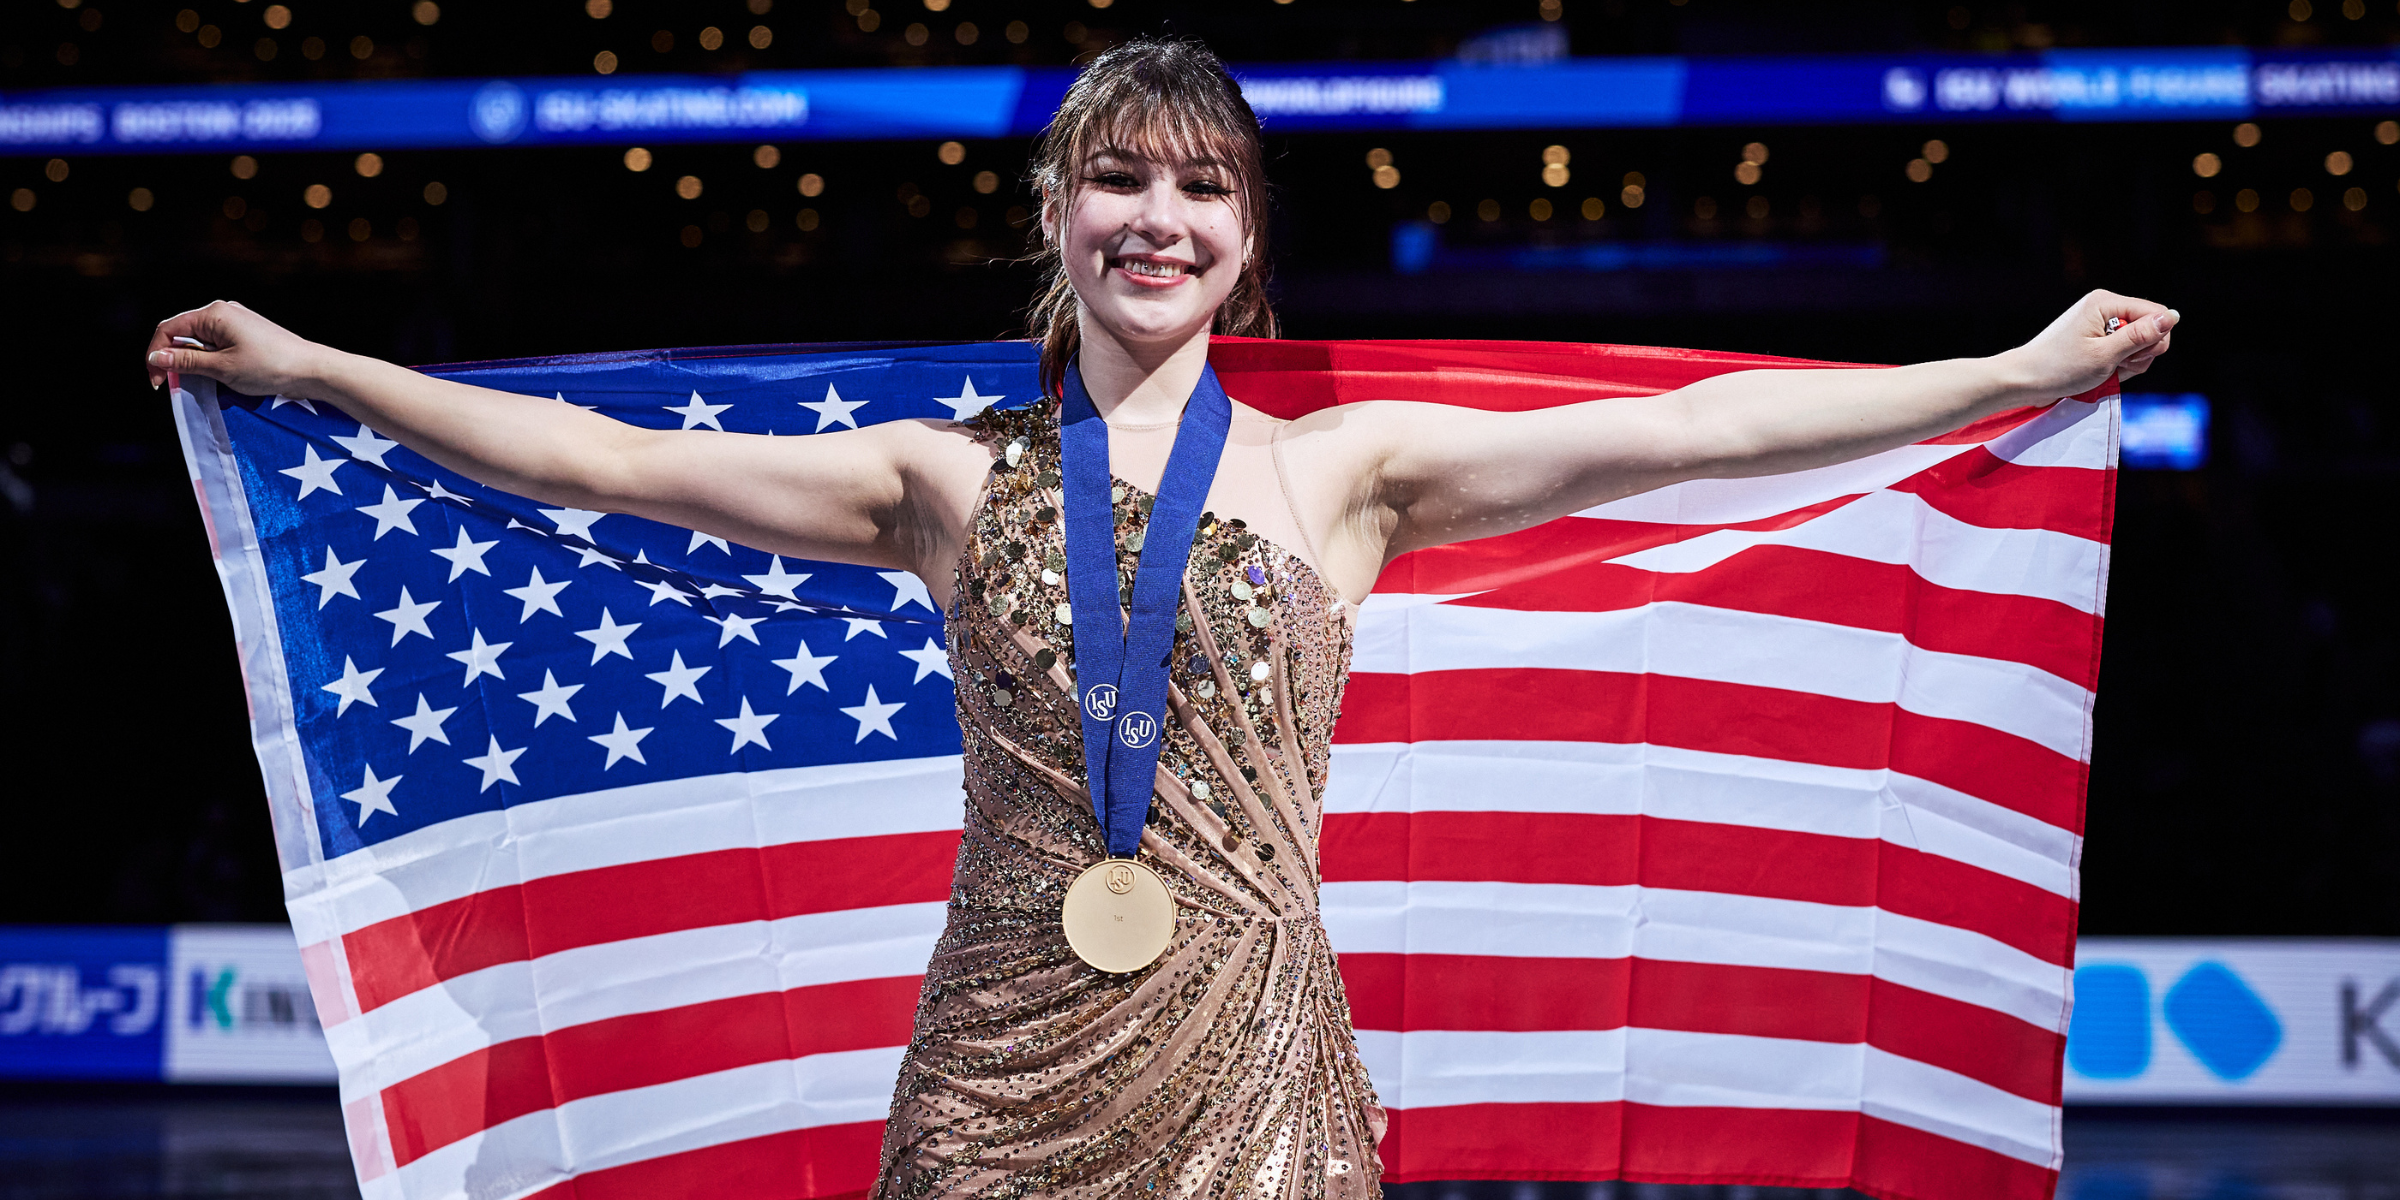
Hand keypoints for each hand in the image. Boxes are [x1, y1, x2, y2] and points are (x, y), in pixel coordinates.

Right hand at [144, 300, 330, 395]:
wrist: (311, 369)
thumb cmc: (269, 367)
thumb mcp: (222, 368)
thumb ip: (186, 361)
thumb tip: (157, 356)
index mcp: (213, 313)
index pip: (169, 329)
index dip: (157, 354)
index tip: (158, 381)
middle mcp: (222, 311)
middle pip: (183, 333)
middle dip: (175, 359)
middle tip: (175, 385)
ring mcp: (235, 321)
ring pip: (200, 341)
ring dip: (195, 362)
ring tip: (203, 382)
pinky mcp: (246, 332)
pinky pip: (217, 344)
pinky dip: (211, 360)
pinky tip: (219, 376)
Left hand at [2001, 289, 2179, 399]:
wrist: (2024, 381)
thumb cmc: (2060, 368)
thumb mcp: (2106, 355)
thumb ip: (2141, 336)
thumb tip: (2172, 316)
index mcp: (2106, 302)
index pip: (2157, 314)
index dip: (2154, 340)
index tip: (2129, 357)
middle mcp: (2105, 307)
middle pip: (2150, 329)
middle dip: (2140, 354)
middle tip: (2115, 367)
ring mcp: (2100, 324)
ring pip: (2139, 344)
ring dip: (2129, 363)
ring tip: (2104, 372)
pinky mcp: (2097, 339)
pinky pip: (2123, 352)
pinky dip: (2118, 366)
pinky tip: (2101, 374)